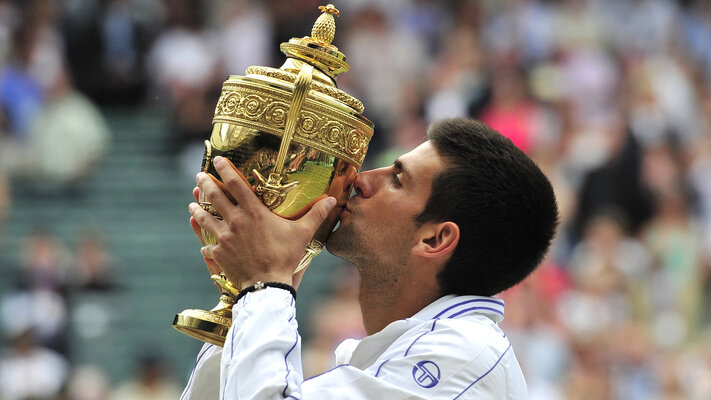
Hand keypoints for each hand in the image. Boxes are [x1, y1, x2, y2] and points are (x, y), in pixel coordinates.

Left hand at [189, 156, 335, 289]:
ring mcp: (224, 237)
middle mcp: (235, 221)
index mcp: (254, 212)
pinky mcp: (219, 253)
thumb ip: (316, 215)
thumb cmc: (285, 257)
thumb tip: (333, 200)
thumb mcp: (302, 234)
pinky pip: (208, 246)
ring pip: (205, 218)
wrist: (267, 284)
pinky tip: (204, 244)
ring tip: (192, 203)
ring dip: (197, 209)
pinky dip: (206, 244)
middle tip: (199, 176)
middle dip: (205, 184)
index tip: (216, 160)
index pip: (236, 184)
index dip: (224, 169)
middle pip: (214, 197)